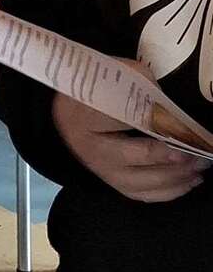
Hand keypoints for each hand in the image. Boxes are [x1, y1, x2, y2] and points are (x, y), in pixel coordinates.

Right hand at [51, 94, 211, 203]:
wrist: (72, 110)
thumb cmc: (99, 89)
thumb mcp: (119, 76)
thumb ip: (145, 90)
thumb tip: (174, 112)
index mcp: (85, 116)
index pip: (125, 121)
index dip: (157, 123)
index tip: (182, 125)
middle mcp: (90, 148)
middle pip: (135, 156)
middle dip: (171, 156)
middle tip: (198, 152)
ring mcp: (100, 169)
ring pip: (141, 182)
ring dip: (175, 177)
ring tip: (200, 166)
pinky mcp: (111, 181)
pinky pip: (141, 194)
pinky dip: (169, 192)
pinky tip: (189, 181)